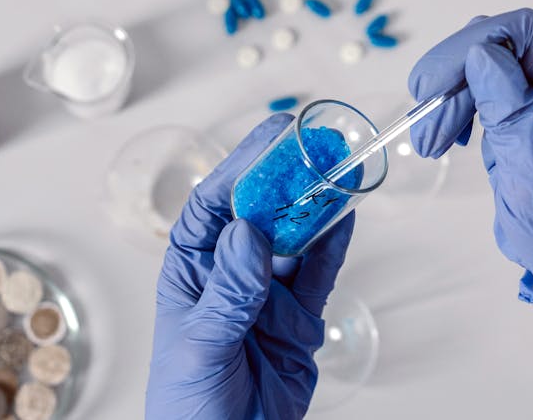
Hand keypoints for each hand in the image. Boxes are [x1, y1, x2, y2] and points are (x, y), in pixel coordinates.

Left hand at [145, 114, 355, 418]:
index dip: (240, 169)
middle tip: (317, 146)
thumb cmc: (187, 409)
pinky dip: (333, 244)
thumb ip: (227, 294)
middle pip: (260, 214)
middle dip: (287, 180)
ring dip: (315, 206)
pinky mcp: (297, 321)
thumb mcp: (201, 348)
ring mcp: (265, 296)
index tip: (271, 140)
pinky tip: (345, 216)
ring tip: (339, 172)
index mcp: (192, 273)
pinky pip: (318, 273)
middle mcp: (229, 276)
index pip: (213, 208)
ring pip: (294, 238)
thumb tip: (246, 234)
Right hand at [408, 8, 532, 337]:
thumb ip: (508, 110)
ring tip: (431, 143)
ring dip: (448, 97)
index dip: (468, 48)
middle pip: (495, 43)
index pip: (522, 31)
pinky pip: (481, 83)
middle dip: (452, 80)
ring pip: (481, 61)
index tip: (431, 87)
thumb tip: (479, 53)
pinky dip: (456, 104)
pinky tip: (450, 136)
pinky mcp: (527, 101)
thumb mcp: (532, 174)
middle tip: (425, 130)